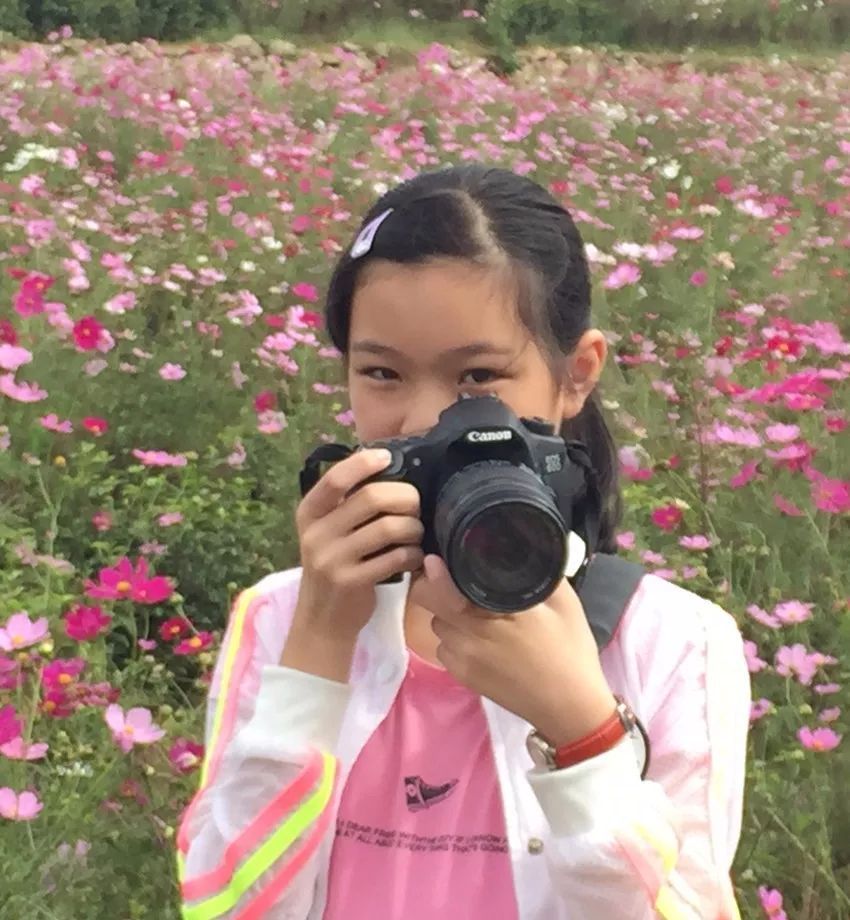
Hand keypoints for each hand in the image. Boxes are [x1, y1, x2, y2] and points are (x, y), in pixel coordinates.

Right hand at [282, 448, 424, 680]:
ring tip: (416, 534)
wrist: (321, 620)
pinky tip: (414, 557)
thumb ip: (347, 505)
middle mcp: (316, 532)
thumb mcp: (328, 532)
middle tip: (416, 507)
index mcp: (310, 512)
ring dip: (413, 528)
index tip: (387, 456)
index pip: (336, 477)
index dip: (364, 463)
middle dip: (405, 498)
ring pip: (389, 527)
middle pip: (372, 498)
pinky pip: (395, 558)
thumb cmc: (333, 567)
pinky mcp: (351, 582)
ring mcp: (331, 558)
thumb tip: (390, 469)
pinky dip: (413, 555)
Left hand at [408, 555, 616, 746]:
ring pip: (436, 625)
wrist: (569, 707)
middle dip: (439, 589)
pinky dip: (453, 639)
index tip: (436, 559)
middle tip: (457, 581)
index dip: (434, 573)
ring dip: (447, 615)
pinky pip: (443, 648)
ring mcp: (463, 660)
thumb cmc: (569, 650)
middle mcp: (469, 637)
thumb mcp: (564, 604)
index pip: (442, 591)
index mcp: (492, 614)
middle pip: (430, 605)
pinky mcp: (463, 678)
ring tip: (472, 610)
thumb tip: (524, 547)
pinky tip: (477, 637)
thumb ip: (539, 573)